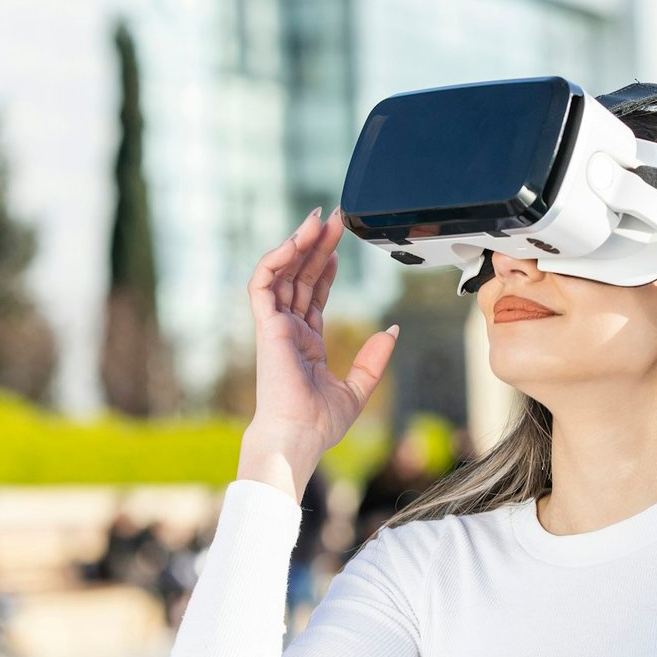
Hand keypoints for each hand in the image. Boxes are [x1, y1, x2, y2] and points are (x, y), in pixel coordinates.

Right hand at [243, 205, 399, 455]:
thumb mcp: (358, 389)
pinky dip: (276, 258)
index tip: (339, 247)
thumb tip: (393, 330)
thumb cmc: (318, 424)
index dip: (326, 268)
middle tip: (333, 219)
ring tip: (317, 219)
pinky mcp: (265, 325)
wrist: (297, 437)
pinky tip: (294, 240)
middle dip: (316, 246)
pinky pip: (263, 282)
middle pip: (300, 277)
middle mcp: (287, 331)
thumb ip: (374, 359)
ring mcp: (274, 327)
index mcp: (305, 344)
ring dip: (298, 243)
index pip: (313, 295)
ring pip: (283, 273)